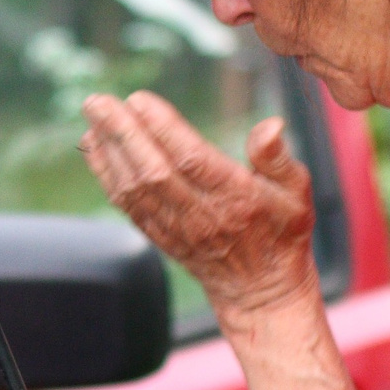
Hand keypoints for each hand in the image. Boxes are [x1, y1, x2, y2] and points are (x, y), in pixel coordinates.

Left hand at [79, 91, 317, 326]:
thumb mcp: (296, 193)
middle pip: (153, 171)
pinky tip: (95, 146)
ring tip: (93, 115)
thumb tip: (270, 125)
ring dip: (108, 150)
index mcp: (236, 198)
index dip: (162, 129)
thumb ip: (278, 158)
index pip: (191, 159)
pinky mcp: (159, 235)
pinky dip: (107, 174)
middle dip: (121, 134)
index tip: (138, 100)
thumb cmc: (281, 232)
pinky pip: (127, 204)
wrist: (259, 289)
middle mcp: (201, 215)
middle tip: (97, 101)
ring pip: (134, 188)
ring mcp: (176, 228)